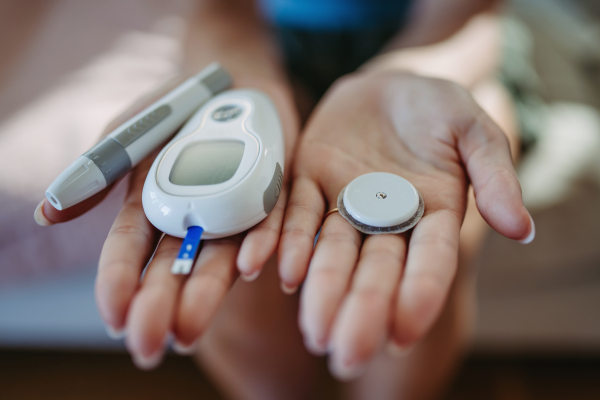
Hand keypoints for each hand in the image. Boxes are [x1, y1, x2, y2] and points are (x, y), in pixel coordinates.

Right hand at [36, 77, 298, 367]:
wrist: (230, 77)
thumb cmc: (175, 106)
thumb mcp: (129, 133)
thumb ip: (97, 170)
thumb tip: (50, 213)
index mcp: (154, 207)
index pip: (131, 253)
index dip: (120, 284)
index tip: (114, 319)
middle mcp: (193, 218)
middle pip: (174, 268)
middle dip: (160, 306)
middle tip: (150, 346)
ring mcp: (233, 210)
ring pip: (219, 258)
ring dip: (205, 295)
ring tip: (190, 330)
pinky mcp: (271, 195)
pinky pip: (267, 223)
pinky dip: (259, 244)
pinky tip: (249, 267)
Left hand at [278, 71, 532, 379]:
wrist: (387, 87)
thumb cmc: (436, 109)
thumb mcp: (474, 129)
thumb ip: (494, 174)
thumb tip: (520, 228)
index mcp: (433, 216)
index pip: (429, 261)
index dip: (419, 294)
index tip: (403, 332)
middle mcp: (385, 221)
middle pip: (374, 270)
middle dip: (362, 309)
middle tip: (347, 352)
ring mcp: (343, 205)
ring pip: (329, 252)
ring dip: (320, 288)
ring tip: (313, 326)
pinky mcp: (307, 183)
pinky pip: (292, 214)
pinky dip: (280, 240)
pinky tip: (268, 267)